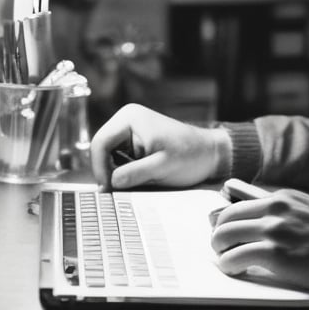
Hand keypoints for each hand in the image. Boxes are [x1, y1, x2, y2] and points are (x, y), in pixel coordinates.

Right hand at [90, 103, 230, 189]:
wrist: (208, 154)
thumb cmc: (190, 157)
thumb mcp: (162, 167)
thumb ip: (135, 173)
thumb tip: (111, 182)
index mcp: (130, 117)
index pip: (100, 142)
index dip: (99, 168)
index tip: (108, 189)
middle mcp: (126, 119)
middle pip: (100, 148)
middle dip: (106, 170)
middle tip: (114, 192)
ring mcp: (129, 129)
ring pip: (107, 155)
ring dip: (114, 172)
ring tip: (129, 185)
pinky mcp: (133, 141)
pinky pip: (117, 158)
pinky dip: (122, 171)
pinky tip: (134, 179)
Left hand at [211, 188, 308, 293]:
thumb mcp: (303, 208)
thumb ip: (272, 203)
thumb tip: (235, 191)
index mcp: (281, 198)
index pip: (234, 204)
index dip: (223, 223)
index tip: (223, 235)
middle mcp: (276, 209)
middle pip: (225, 219)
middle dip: (218, 237)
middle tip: (224, 251)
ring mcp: (276, 230)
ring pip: (224, 236)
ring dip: (220, 252)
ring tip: (229, 262)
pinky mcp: (278, 254)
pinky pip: (236, 258)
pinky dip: (229, 266)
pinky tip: (237, 271)